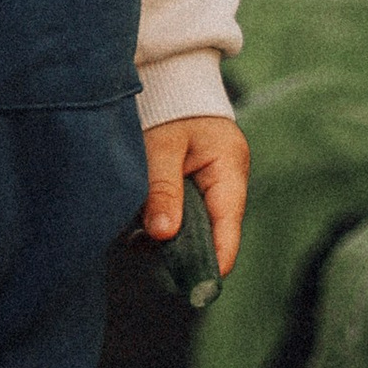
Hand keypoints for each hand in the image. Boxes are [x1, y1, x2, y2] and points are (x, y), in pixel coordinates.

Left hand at [140, 114, 248, 277]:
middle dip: (183, 246)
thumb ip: (162, 188)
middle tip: (152, 260)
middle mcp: (225, 182)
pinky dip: (163, 222)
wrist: (170, 80)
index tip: (200, 287)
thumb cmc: (170, 107)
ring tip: (138, 239)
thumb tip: (163, 234)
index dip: (216, 257)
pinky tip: (138, 228)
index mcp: (229, 169)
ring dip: (168, 234)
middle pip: (211, 230)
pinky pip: (182, 215)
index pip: (228, 224)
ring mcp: (210, 186)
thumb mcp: (162, 146)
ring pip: (193, 225)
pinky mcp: (193, 187)